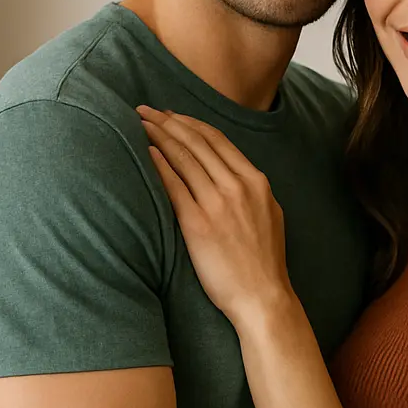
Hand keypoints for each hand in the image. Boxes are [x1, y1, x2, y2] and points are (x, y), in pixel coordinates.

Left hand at [139, 108, 291, 325]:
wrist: (262, 297)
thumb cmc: (263, 263)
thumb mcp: (267, 215)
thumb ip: (248, 191)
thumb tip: (226, 175)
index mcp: (256, 181)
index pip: (218, 140)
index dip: (190, 123)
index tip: (171, 114)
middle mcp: (237, 186)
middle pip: (197, 142)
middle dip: (168, 121)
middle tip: (146, 110)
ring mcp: (217, 203)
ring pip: (183, 157)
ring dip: (159, 136)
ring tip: (140, 124)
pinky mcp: (197, 223)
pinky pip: (174, 185)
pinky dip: (159, 164)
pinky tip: (147, 152)